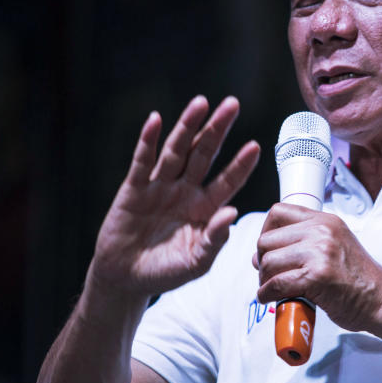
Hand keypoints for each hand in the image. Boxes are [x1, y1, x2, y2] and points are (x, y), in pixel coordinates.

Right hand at [90, 96, 259, 298]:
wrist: (126, 279)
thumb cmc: (166, 271)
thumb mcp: (196, 262)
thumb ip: (213, 240)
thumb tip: (231, 214)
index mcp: (205, 208)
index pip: (228, 180)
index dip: (240, 164)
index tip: (255, 147)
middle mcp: (186, 191)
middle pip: (205, 154)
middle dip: (218, 129)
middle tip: (232, 104)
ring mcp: (160, 186)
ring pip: (177, 150)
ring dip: (188, 126)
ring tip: (201, 103)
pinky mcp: (134, 188)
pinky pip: (142, 162)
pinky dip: (147, 141)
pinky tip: (155, 120)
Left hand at [254, 203, 381, 331]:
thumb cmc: (359, 279)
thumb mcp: (335, 245)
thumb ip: (304, 243)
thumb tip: (260, 255)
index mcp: (325, 221)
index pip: (279, 212)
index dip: (266, 231)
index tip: (267, 249)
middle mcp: (321, 231)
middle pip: (267, 239)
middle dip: (262, 260)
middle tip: (269, 275)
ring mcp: (319, 252)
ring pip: (268, 262)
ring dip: (264, 280)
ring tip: (272, 289)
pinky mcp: (316, 276)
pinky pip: (276, 284)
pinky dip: (267, 294)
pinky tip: (271, 299)